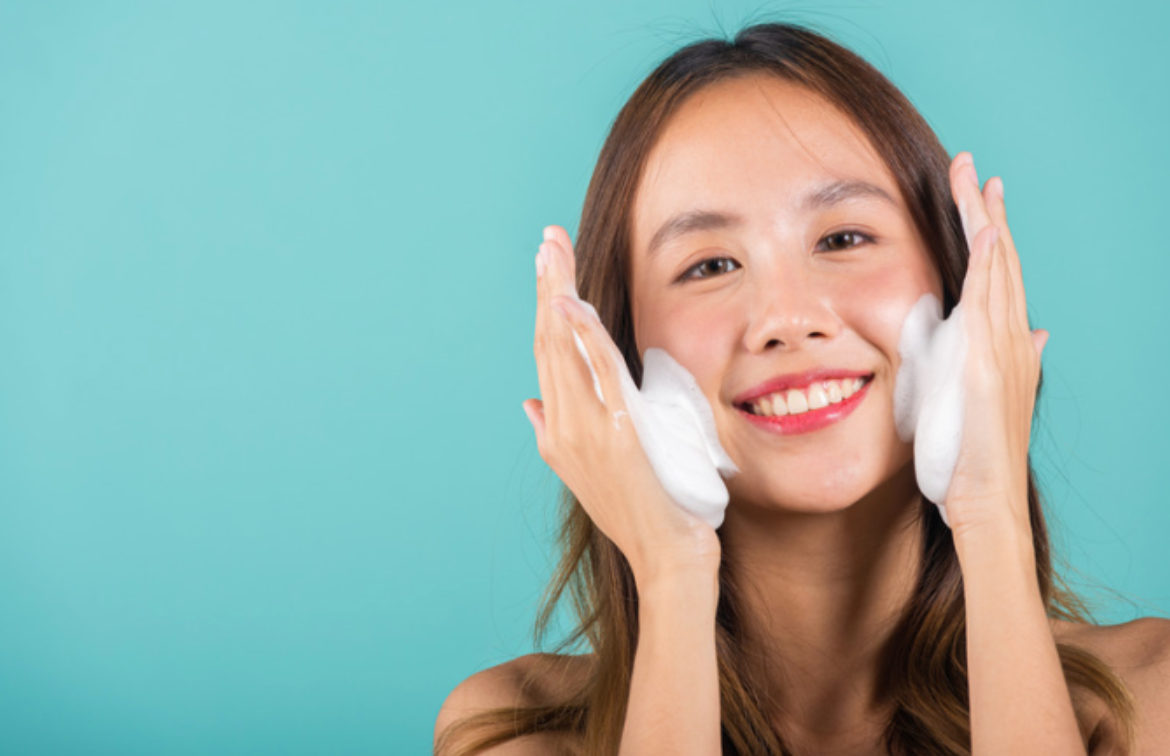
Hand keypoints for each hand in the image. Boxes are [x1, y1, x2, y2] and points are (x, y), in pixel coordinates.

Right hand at [523, 225, 721, 581]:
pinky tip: (571, 301)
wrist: (665, 559)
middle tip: (547, 239)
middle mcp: (563, 427)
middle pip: (549, 341)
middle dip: (547, 285)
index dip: (545, 307)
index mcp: (557, 433)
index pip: (547, 354)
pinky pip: (596, 373)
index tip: (548, 268)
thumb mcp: (590, 474)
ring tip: (553, 250)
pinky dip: (582, 334)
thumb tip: (529, 402)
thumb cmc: (642, 515)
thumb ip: (555, 435)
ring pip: (564, 348)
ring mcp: (586, 431)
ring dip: (558, 293)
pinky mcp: (616, 434)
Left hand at [943, 153, 1049, 536]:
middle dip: (986, 211)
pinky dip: (992, 272)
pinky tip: (989, 238)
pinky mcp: (989, 369)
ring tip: (978, 182)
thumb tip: (1040, 332)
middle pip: (1001, 261)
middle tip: (974, 165)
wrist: (985, 501)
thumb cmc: (977, 456)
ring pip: (999, 275)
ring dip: (987, 225)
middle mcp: (1012, 341)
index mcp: (1005, 344)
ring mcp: (1004, 352)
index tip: (978, 192)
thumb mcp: (989, 398)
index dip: (990, 230)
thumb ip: (1010, 360)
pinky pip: (991, 311)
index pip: (998, 274)